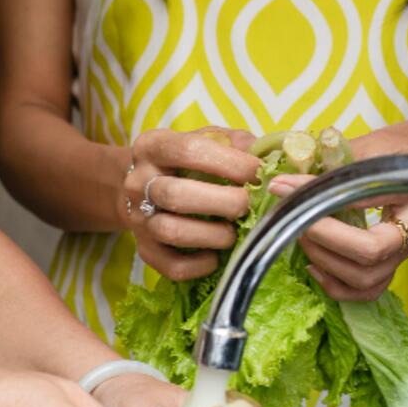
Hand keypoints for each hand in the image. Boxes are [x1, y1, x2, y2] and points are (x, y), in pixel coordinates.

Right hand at [122, 128, 260, 281]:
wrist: (145, 187)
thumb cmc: (187, 162)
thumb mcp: (208, 140)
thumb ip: (237, 144)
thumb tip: (270, 160)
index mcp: (153, 146)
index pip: (190, 150)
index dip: (230, 163)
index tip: (259, 173)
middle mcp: (137, 181)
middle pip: (175, 194)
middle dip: (224, 202)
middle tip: (249, 205)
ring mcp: (137, 219)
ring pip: (171, 231)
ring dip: (213, 235)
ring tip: (233, 232)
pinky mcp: (145, 250)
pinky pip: (171, 266)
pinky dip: (199, 266)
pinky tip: (215, 256)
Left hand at [269, 122, 407, 301]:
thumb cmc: (407, 149)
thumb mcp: (376, 143)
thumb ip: (336, 160)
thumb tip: (288, 178)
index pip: (364, 198)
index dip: (318, 196)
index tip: (284, 188)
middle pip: (371, 251)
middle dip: (324, 238)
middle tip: (296, 219)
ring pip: (367, 278)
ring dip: (326, 262)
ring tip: (302, 237)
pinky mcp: (397, 264)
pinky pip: (368, 290)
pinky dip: (336, 285)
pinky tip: (314, 266)